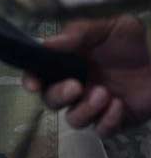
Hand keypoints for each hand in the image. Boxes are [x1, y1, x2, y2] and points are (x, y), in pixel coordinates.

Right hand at [21, 16, 150, 136]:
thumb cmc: (127, 42)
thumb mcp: (106, 27)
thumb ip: (78, 33)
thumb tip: (47, 43)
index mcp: (65, 64)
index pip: (38, 75)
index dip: (31, 80)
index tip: (34, 84)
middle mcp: (74, 87)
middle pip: (51, 101)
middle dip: (59, 96)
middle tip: (76, 86)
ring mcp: (92, 106)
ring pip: (74, 120)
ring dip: (85, 110)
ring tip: (105, 93)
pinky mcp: (113, 121)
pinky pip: (102, 130)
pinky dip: (108, 120)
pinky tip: (119, 104)